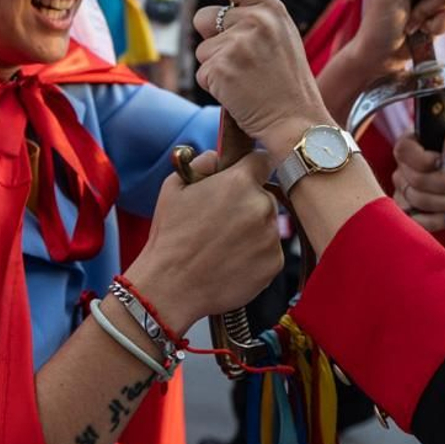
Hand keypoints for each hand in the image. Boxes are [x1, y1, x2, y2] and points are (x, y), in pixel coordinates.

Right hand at [124, 150, 282, 332]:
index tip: (242, 178)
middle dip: (248, 203)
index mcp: (239, 182)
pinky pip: (270, 251)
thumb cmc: (170, 237)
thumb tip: (219, 156)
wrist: (171, 286)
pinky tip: (231, 260)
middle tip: (222, 220)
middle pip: (265, 195)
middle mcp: (261, 206)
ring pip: (268, 224)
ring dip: (253, 229)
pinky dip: (256, 254)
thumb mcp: (175, 187)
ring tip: (223, 244)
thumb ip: (203, 163)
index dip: (250, 168)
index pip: (261, 160)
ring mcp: (271, 236)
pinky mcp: (274, 263)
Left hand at [164, 0, 332, 158]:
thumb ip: (255, 22)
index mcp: (271, 9)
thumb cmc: (289, 88)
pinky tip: (239, 94)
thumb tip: (215, 18)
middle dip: (211, 40)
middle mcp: (254, 20)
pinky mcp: (222, 67)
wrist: (299, 123)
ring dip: (216, 68)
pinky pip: (202, 74)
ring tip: (246, 82)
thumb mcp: (282, 41)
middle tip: (241, 64)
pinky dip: (215, 87)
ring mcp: (237, 43)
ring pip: (202, 51)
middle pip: (204, 19)